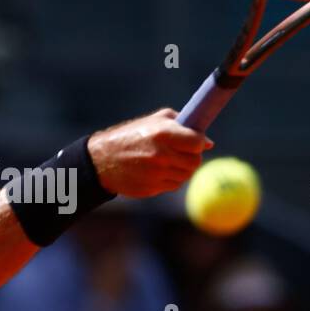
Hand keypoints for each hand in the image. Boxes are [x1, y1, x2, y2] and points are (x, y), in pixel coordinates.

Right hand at [87, 108, 212, 197]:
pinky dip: (171, 179)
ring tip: (169, 161)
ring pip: (186, 175)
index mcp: (163, 134)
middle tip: (184, 152)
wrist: (102, 159)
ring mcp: (156, 174)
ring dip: (182, 169)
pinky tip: (159, 170)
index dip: (198, 142)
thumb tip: (208, 142)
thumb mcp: (153, 121)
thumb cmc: (131, 135)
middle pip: (195, 162)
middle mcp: (161, 155)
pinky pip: (173, 185)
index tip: (194, 141)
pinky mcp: (152, 188)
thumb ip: (181, 125)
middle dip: (192, 157)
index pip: (197, 142)